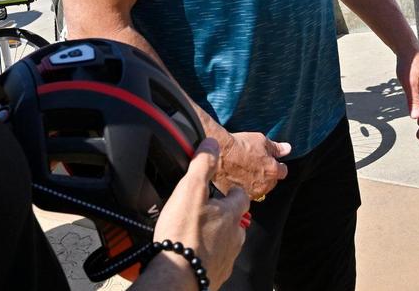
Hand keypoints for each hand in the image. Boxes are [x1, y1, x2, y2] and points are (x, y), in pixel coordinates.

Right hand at [149, 139, 248, 289]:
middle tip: (206, 211)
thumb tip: (213, 142)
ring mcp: (227, 257)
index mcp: (231, 213)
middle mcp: (235, 236)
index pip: (241, 195)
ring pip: (228, 241)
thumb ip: (203, 164)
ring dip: (217, 235)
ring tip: (198, 232)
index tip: (223, 187)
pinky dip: (208, 254)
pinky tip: (194, 251)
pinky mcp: (216, 274)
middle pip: (235, 220)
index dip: (232, 190)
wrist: (177, 275)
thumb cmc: (183, 233)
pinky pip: (217, 260)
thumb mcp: (190, 189)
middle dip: (224, 214)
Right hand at [217, 131, 290, 199]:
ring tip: (245, 171)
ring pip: (258, 189)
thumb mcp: (261, 140)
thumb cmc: (239, 145)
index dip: (278, 165)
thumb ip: (276, 147)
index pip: (283, 171)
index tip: (273, 162)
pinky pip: (243, 193)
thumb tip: (287, 149)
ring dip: (255, 183)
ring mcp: (250, 192)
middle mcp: (264, 185)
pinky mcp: (237, 195)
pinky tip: (236, 177)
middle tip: (256, 165)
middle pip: (271, 182)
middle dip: (267, 175)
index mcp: (273, 171)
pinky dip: (242, 187)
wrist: (219, 153)